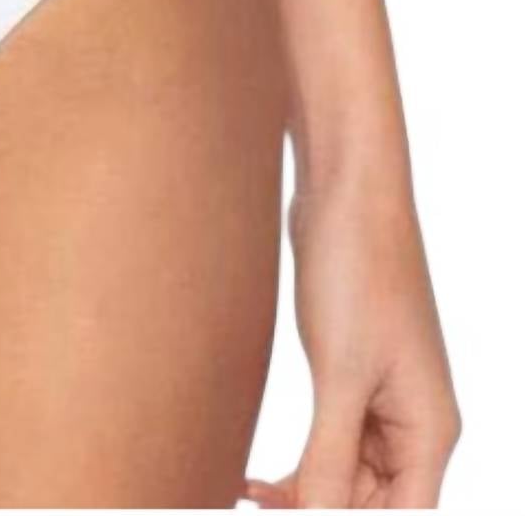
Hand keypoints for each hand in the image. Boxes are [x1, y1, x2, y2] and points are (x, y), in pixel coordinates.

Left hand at [245, 173, 459, 508]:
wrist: (343, 191)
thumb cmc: (358, 271)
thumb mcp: (341, 373)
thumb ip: (330, 456)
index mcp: (430, 429)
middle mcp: (414, 423)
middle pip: (372, 504)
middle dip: (319, 511)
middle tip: (257, 506)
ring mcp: (381, 400)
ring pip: (346, 477)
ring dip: (302, 493)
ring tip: (247, 494)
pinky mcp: (349, 376)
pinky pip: (329, 442)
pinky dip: (298, 464)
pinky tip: (256, 478)